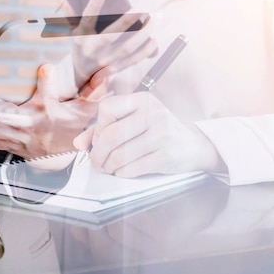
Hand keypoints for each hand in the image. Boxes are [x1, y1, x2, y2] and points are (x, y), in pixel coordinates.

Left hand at [0, 64, 110, 164]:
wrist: (63, 155)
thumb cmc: (72, 127)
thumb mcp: (86, 110)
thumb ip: (94, 90)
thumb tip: (108, 71)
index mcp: (48, 113)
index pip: (51, 94)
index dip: (48, 81)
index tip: (44, 67)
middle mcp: (28, 125)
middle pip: (8, 115)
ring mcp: (14, 137)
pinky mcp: (3, 144)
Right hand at [70, 0, 156, 88]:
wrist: (80, 74)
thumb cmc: (80, 46)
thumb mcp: (73, 31)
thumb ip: (71, 15)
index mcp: (81, 39)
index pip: (86, 22)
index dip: (92, 8)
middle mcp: (93, 50)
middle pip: (111, 36)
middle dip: (126, 21)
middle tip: (141, 7)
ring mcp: (106, 61)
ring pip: (127, 48)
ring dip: (143, 33)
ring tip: (153, 18)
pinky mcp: (117, 67)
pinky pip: (134, 60)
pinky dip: (145, 51)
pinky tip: (154, 39)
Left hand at [74, 92, 225, 176]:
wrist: (193, 144)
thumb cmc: (158, 131)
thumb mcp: (136, 120)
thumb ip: (105, 128)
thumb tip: (79, 143)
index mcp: (143, 100)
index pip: (107, 109)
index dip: (98, 127)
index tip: (99, 139)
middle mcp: (153, 114)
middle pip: (111, 135)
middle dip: (98, 153)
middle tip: (96, 161)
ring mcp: (162, 134)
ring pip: (120, 155)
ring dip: (108, 165)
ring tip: (108, 167)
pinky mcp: (166, 156)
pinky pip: (132, 168)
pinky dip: (121, 172)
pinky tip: (122, 171)